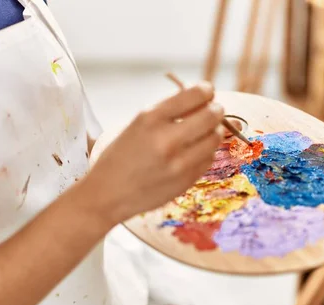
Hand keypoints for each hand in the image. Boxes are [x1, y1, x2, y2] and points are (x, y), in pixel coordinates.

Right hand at [86, 82, 223, 222]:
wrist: (107, 193)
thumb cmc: (122, 155)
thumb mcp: (139, 124)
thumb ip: (170, 111)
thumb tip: (206, 99)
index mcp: (150, 118)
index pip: (195, 94)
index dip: (207, 90)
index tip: (207, 92)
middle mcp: (166, 139)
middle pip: (212, 115)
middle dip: (216, 110)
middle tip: (213, 111)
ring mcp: (178, 162)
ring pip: (215, 138)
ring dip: (214, 131)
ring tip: (202, 133)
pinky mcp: (186, 180)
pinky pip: (209, 159)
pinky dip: (206, 152)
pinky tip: (193, 152)